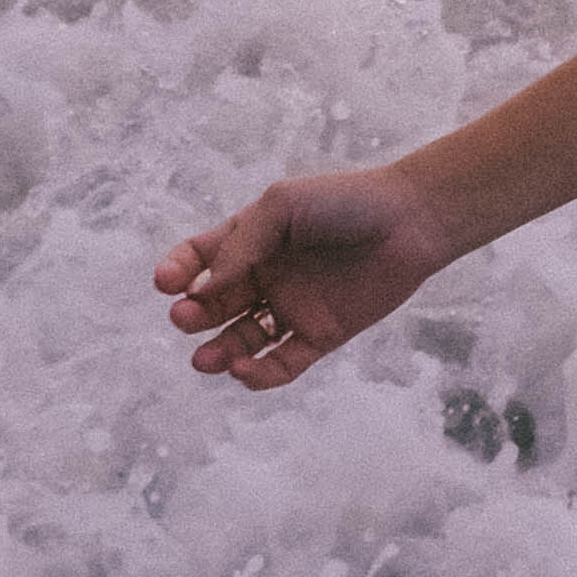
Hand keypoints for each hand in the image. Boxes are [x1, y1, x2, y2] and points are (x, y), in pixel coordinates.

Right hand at [154, 167, 434, 388]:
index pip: (199, 259)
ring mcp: (292, 307)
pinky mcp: (320, 335)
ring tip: (205, 361)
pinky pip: (282, 363)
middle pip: (214, 304)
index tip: (165, 284)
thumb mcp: (282, 207)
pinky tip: (243, 371)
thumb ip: (239, 245)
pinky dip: (258, 374)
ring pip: (242, 341)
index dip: (177, 272)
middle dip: (193, 315)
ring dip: (219, 353)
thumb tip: (201, 289)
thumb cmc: (346, 202)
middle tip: (184, 318)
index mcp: (251, 239)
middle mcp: (266, 276)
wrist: (410, 221)